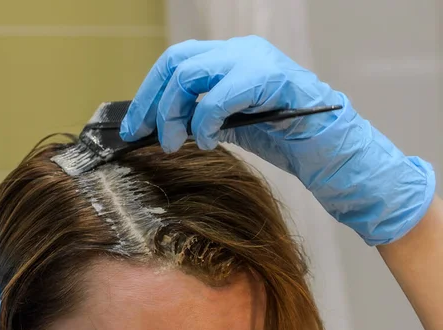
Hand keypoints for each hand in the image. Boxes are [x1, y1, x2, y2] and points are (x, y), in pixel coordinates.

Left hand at [120, 36, 434, 244]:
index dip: (148, 93)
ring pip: (189, 74)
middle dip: (152, 101)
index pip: (175, 63)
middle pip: (175, 62)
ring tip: (172, 143)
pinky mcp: (268, 78)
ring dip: (172, 113)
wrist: (328, 147)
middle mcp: (238, 51)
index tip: (133, 126)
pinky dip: (204, 121)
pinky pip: (218, 96)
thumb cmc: (280, 137)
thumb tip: (160, 126)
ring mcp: (253, 60)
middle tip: (143, 134)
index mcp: (228, 58)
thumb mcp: (228, 124)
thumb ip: (197, 117)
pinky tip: (207, 141)